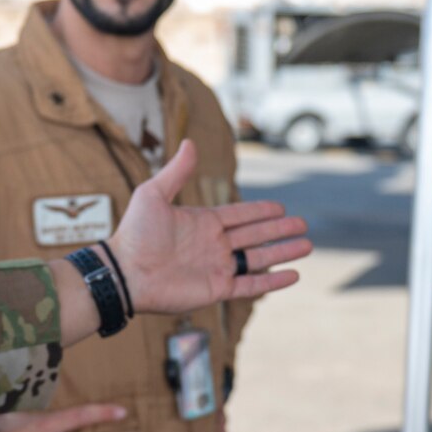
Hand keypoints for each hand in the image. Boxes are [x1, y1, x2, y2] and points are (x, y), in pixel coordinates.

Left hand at [110, 139, 310, 313]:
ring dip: (283, 252)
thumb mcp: (153, 194)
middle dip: (280, 230)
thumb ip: (177, 171)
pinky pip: (251, 285)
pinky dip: (273, 282)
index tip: (281, 208)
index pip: (240, 215)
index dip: (261, 211)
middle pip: (255, 235)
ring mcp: (217, 268)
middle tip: (303, 224)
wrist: (125, 271)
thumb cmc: (135, 233)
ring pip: (259, 259)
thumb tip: (190, 143)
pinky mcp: (217, 289)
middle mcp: (214, 245)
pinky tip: (294, 275)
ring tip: (307, 246)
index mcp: (203, 223)